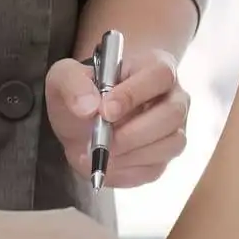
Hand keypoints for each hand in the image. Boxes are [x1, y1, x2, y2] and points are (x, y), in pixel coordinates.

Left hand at [47, 49, 189, 187]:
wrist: (82, 123)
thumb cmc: (82, 94)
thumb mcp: (64, 77)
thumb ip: (72, 83)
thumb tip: (89, 106)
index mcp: (155, 66)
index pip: (159, 75)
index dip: (134, 94)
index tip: (104, 111)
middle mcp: (174, 97)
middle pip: (173, 113)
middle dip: (134, 132)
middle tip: (103, 141)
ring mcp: (174, 129)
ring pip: (171, 144)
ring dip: (130, 154)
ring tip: (98, 153)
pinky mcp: (165, 157)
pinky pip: (156, 169)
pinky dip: (126, 171)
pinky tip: (104, 164)